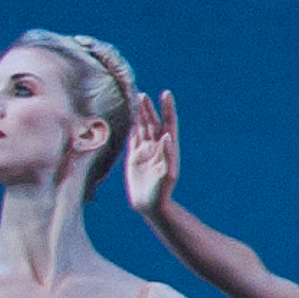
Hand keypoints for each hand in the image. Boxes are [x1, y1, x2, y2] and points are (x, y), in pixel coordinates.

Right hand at [123, 91, 179, 213]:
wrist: (150, 204)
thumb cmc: (162, 190)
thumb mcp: (168, 172)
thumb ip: (167, 153)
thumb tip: (167, 135)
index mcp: (168, 147)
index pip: (168, 122)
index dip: (167, 108)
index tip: (165, 93)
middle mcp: (157, 146)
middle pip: (153, 122)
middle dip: (148, 108)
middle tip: (142, 94)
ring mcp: (145, 150)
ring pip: (142, 127)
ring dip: (140, 114)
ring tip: (136, 100)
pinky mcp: (134, 157)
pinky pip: (132, 138)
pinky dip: (131, 127)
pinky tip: (130, 118)